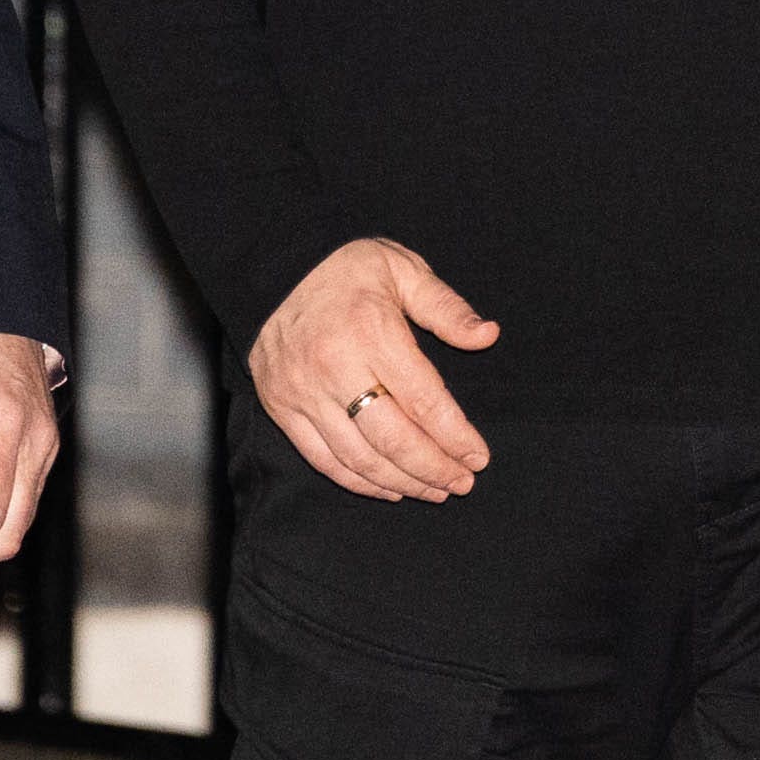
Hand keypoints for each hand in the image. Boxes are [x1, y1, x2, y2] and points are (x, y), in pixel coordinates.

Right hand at [248, 238, 499, 501]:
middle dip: (435, 469)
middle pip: (394, 439)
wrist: (272, 269)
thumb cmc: (346, 269)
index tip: (479, 457)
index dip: (456, 437)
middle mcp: (335, 367)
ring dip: (403, 482)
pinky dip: (360, 482)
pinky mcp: (282, 408)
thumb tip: (488, 336)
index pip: (425, 401)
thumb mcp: (402, 269)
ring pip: (360, 458)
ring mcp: (304, 393)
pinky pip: (324, 460)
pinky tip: (389, 488)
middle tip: (463, 483)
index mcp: (372, 331)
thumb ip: (446, 307)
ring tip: (434, 490)